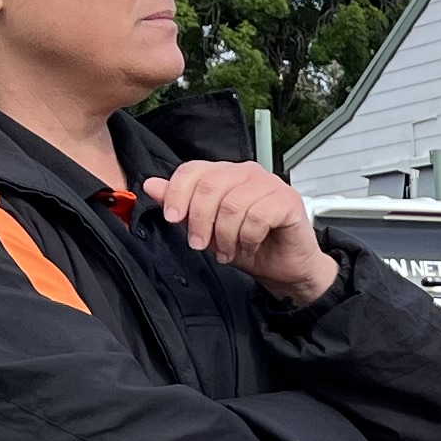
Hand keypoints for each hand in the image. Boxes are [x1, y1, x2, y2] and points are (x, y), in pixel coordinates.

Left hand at [148, 161, 334, 307]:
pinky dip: (247, 239)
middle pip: (210, 186)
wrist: (285, 269)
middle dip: (199, 220)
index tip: (172, 218)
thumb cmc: (250, 246)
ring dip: (225, 236)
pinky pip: (257, 217)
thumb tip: (152, 186)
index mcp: (226, 174)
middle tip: (198, 244)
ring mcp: (270, 184)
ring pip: (232, 204)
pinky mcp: (288, 201)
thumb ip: (182, 206)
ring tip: (227, 251)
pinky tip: (249, 247)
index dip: (177, 193)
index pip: (193, 170)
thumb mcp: (207, 228)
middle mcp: (248, 173)